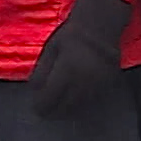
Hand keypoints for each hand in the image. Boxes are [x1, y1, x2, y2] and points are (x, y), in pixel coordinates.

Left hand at [29, 0, 131, 115]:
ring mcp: (96, 87)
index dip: (40, 106)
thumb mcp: (50, 50)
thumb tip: (34, 92)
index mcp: (65, 72)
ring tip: (58, 108)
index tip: (36, 107)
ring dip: (66, 111)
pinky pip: (91, 103)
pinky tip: (73, 102)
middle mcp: (81, 83)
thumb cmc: (70, 37)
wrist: (99, 28)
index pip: (49, 99)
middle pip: (64, 108)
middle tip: (45, 112)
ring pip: (78, 108)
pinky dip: (80, 105)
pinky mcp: (106, 87)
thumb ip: (41, 72)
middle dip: (53, 111)